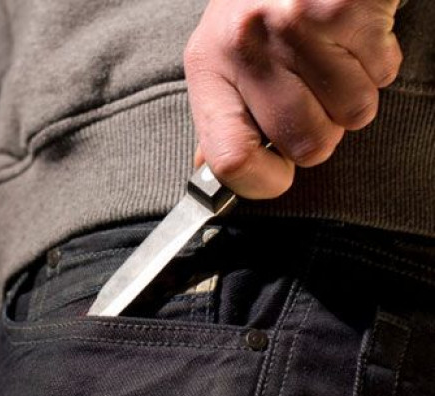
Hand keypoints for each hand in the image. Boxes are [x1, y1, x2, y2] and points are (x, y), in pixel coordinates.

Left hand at [184, 0, 402, 198]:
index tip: (278, 176)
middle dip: (321, 133)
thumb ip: (224, 118)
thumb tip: (224, 177)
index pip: (228, 159)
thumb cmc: (261, 10)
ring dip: (353, 95)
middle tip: (312, 96)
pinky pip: (383, 74)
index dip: (262, 183)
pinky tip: (351, 37)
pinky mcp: (342, 7)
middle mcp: (244, 45)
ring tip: (331, 58)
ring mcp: (293, 24)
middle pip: (304, 145)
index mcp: (207, 67)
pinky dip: (377, 62)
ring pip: (352, 114)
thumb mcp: (224, 58)